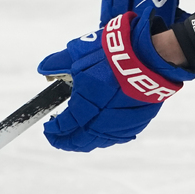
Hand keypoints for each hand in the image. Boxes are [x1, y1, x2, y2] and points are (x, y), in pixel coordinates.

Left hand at [37, 9, 194, 151]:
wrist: (150, 54)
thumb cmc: (113, 53)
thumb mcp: (80, 52)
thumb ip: (58, 63)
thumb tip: (44, 70)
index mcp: (85, 104)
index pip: (64, 126)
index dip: (54, 130)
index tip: (49, 127)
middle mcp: (102, 119)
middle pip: (80, 140)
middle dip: (66, 141)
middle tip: (59, 136)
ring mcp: (122, 123)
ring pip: (99, 141)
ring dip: (85, 140)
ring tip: (79, 133)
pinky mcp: (138, 121)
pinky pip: (118, 135)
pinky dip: (106, 134)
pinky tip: (103, 128)